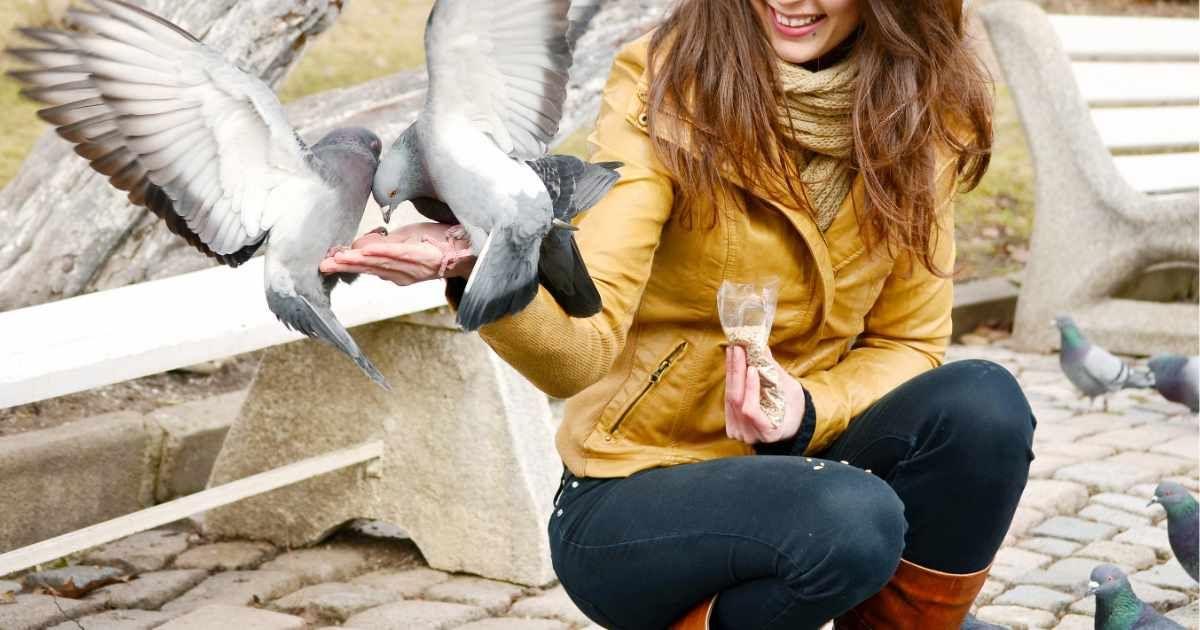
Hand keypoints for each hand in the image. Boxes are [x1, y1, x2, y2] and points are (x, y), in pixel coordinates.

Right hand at [319, 222, 475, 284]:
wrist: (463, 248)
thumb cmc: (432, 245)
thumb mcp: (403, 244)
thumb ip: (381, 246)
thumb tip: (358, 246)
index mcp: (395, 272)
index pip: (366, 267)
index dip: (346, 265)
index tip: (326, 264)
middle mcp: (401, 273)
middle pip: (369, 268)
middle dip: (345, 266)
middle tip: (324, 265)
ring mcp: (411, 266)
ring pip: (379, 262)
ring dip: (358, 260)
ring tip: (339, 258)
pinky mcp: (421, 256)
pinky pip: (398, 254)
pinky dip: (381, 252)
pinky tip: (366, 250)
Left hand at [724, 345, 805, 444]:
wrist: (789, 423)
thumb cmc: (793, 408)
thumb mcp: (790, 391)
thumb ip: (774, 372)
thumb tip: (761, 347)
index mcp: (769, 432)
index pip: (751, 411)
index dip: (750, 390)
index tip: (751, 368)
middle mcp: (750, 435)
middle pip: (736, 401)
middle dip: (736, 372)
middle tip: (738, 348)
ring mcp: (738, 431)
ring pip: (729, 398)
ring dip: (731, 372)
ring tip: (733, 350)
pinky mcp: (731, 423)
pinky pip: (727, 399)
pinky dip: (730, 379)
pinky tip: (731, 363)